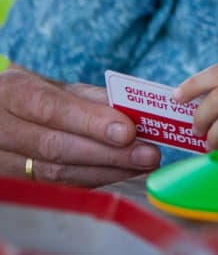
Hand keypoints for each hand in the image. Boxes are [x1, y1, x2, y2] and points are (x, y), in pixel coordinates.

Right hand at [0, 66, 160, 185]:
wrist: (0, 117)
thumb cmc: (36, 98)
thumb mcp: (56, 87)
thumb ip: (91, 98)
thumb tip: (132, 111)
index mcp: (12, 93)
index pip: (52, 109)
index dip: (91, 122)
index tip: (128, 131)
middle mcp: (1, 128)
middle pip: (55, 146)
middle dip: (107, 153)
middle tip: (147, 155)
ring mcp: (2, 159)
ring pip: (55, 172)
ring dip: (105, 172)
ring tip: (141, 167)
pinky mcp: (13, 182)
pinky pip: (56, 186)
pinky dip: (91, 181)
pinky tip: (120, 176)